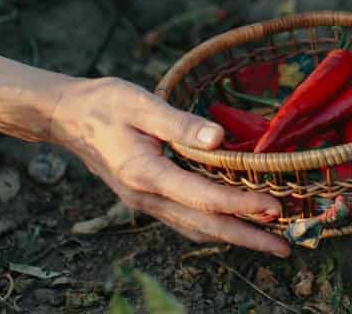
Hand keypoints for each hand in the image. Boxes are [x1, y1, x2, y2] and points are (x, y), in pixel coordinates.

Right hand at [0, 53, 289, 255]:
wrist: (66, 117)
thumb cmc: (105, 104)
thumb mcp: (142, 104)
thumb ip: (180, 124)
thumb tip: (219, 138)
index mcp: (146, 173)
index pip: (203, 196)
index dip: (241, 205)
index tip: (275, 208)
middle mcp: (146, 197)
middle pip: (204, 225)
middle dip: (247, 237)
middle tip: (286, 246)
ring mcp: (145, 202)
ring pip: (196, 228)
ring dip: (234, 237)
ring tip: (270, 242)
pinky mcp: (147, 198)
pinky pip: (185, 220)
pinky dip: (214, 227)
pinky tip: (234, 227)